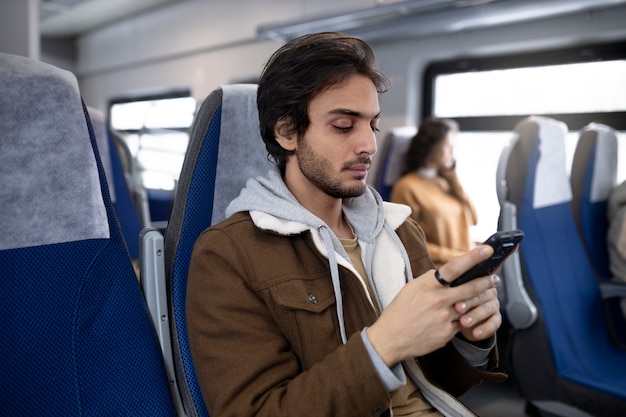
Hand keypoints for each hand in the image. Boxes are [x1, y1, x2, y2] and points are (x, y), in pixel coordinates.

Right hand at [366, 245, 499, 366]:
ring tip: (487, 295)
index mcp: (427, 285)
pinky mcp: (447, 333)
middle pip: (470, 287)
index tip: (487, 250)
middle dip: (486, 281)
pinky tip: (466, 316)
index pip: (454, 268)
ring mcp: (443, 317)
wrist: (390, 338)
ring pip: (470, 306)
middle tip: (494, 277)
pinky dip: (465, 318)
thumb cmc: (399, 311)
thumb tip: (445, 274)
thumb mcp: (411, 288)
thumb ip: (429, 280)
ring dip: (481, 300)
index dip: (473, 257)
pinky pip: (463, 323)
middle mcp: (437, 300)